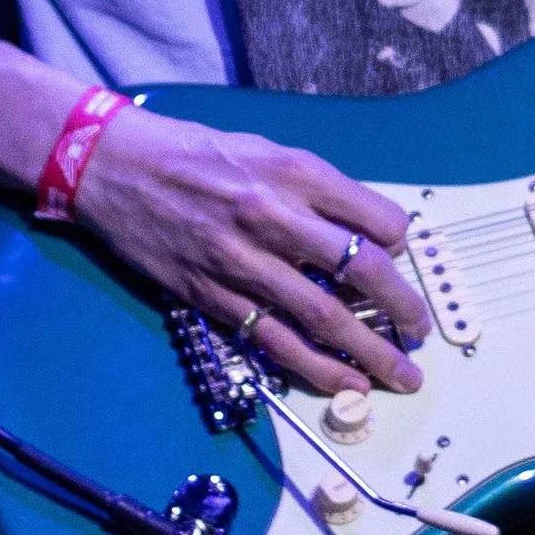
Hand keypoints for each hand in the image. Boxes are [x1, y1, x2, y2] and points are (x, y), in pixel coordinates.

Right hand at [74, 106, 431, 395]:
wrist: (114, 167)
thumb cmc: (194, 153)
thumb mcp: (266, 151)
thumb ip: (316, 189)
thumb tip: (367, 231)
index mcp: (296, 174)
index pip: (378, 220)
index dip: (401, 245)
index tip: (402, 259)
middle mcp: (275, 217)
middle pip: (362, 272)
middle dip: (403, 309)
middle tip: (420, 332)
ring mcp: (243, 262)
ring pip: (323, 317)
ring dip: (369, 354)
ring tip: (399, 376)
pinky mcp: (213, 296)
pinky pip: (274, 340)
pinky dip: (313, 367)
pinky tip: (342, 383)